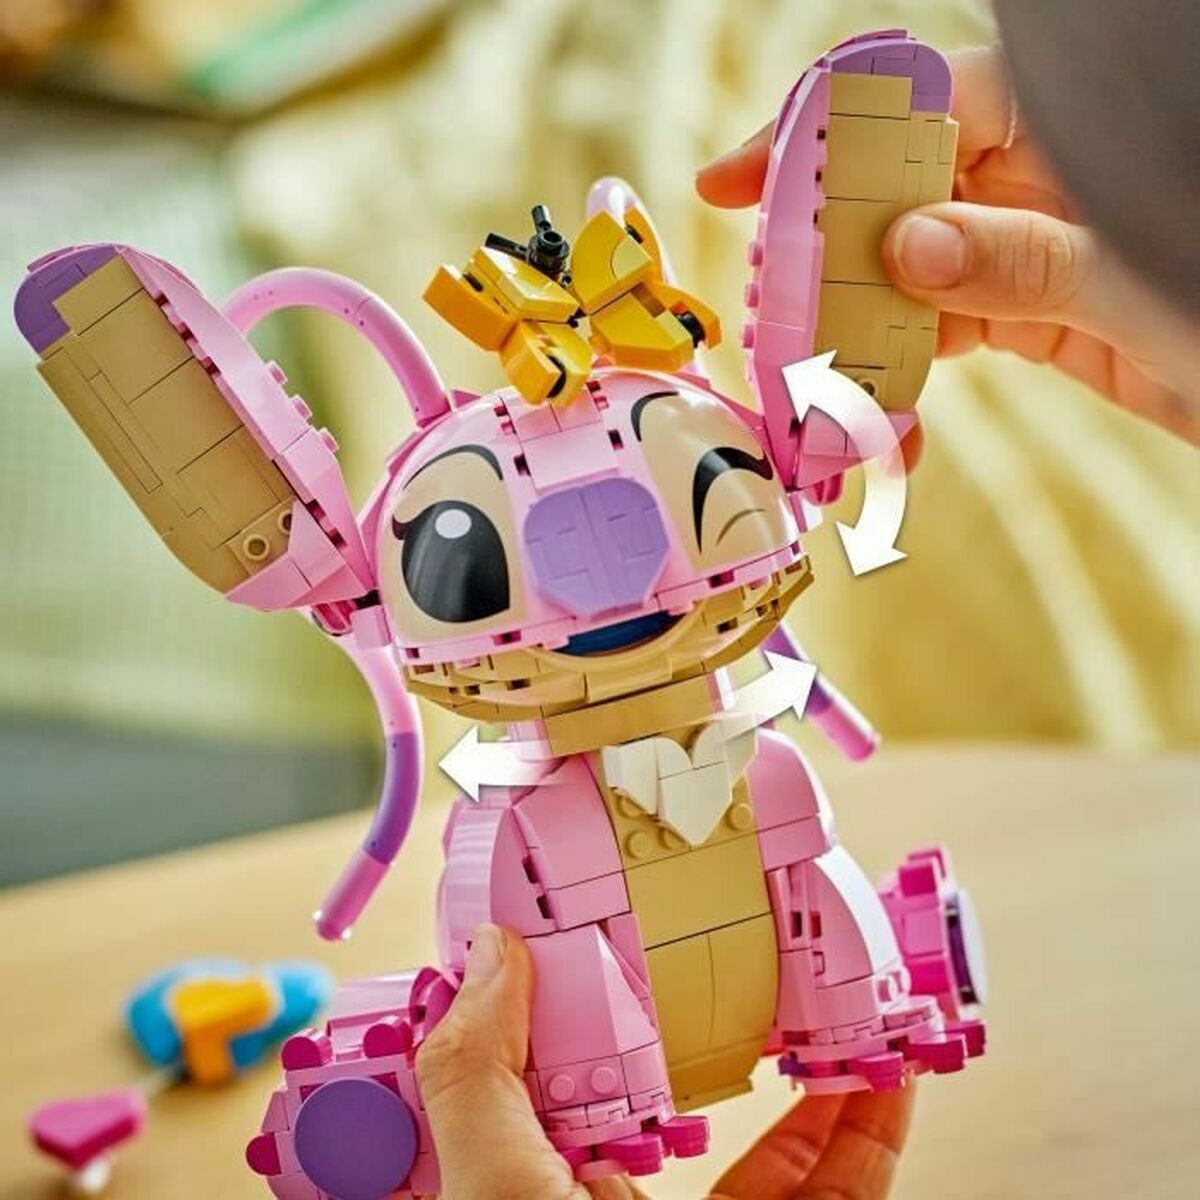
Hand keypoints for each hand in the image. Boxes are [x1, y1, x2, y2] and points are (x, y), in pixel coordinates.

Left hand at [415, 925, 914, 1198]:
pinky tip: (884, 1068)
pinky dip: (865, 1128)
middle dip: (698, 1016)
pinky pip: (831, 1191)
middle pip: (658, 1094)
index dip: (548, 1003)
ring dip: (801, 1062)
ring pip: (759, 1142)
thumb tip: (492, 952)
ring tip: (826, 986)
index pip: (531, 1081)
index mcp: (530, 1195)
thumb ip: (480, 1077)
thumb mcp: (497, 1199)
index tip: (580, 925)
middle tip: (724, 936)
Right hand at [696, 45, 1199, 446]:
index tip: (735, 182)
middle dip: (819, 268)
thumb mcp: (1135, 277)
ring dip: (853, 345)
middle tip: (769, 329)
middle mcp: (1028, 179)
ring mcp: (1021, 248)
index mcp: (1060, 128)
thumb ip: (1024, 257)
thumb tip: (906, 244)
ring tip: (818, 404)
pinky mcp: (1026, 315)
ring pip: (901, 280)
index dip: (818, 137)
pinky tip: (886, 432)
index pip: (917, 107)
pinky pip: (938, 340)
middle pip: (888, 200)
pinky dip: (901, 386)